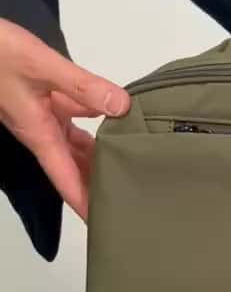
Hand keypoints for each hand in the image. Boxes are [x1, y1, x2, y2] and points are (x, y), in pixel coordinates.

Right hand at [0, 19, 129, 221]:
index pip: (66, 179)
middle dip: (95, 185)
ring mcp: (42, 117)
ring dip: (98, 156)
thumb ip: (82, 86)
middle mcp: (42, 132)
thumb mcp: (42, 66)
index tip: (102, 225)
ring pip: (75, 145)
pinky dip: (93, 122)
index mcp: (39, 134)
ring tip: (128, 167)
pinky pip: (72, 119)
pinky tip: (115, 117)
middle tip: (127, 200)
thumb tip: (121, 105)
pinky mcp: (42, 101)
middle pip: (74, 168)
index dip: (84, 204)